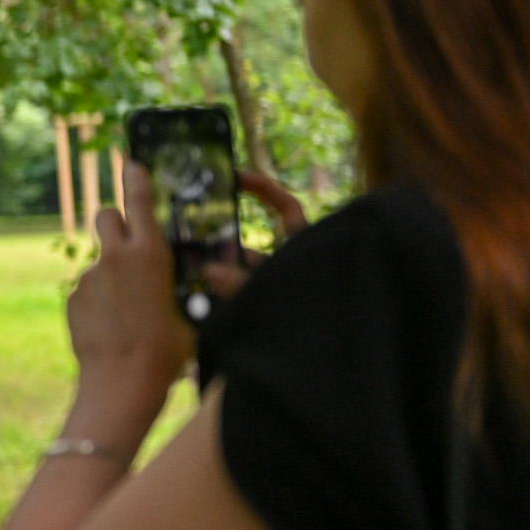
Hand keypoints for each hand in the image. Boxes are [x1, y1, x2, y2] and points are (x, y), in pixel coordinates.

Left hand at [62, 163, 192, 452]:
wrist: (122, 381)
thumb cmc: (167, 350)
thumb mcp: (189, 310)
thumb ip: (179, 284)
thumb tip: (181, 283)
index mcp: (150, 253)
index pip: (139, 201)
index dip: (136, 179)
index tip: (132, 163)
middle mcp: (114, 256)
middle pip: (105, 215)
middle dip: (114, 220)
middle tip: (127, 240)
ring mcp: (88, 276)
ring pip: (99, 260)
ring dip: (110, 274)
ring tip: (126, 312)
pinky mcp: (72, 296)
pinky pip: (87, 290)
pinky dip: (98, 301)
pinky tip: (110, 327)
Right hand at [199, 171, 309, 299]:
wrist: (336, 351)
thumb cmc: (316, 309)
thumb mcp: (275, 289)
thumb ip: (239, 282)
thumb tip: (209, 271)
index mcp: (304, 247)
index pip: (286, 207)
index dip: (263, 188)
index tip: (236, 177)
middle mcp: (295, 266)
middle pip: (256, 247)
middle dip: (226, 248)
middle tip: (196, 244)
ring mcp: (286, 289)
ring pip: (250, 277)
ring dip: (225, 278)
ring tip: (193, 277)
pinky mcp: (278, 309)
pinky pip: (248, 300)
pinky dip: (230, 300)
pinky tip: (204, 304)